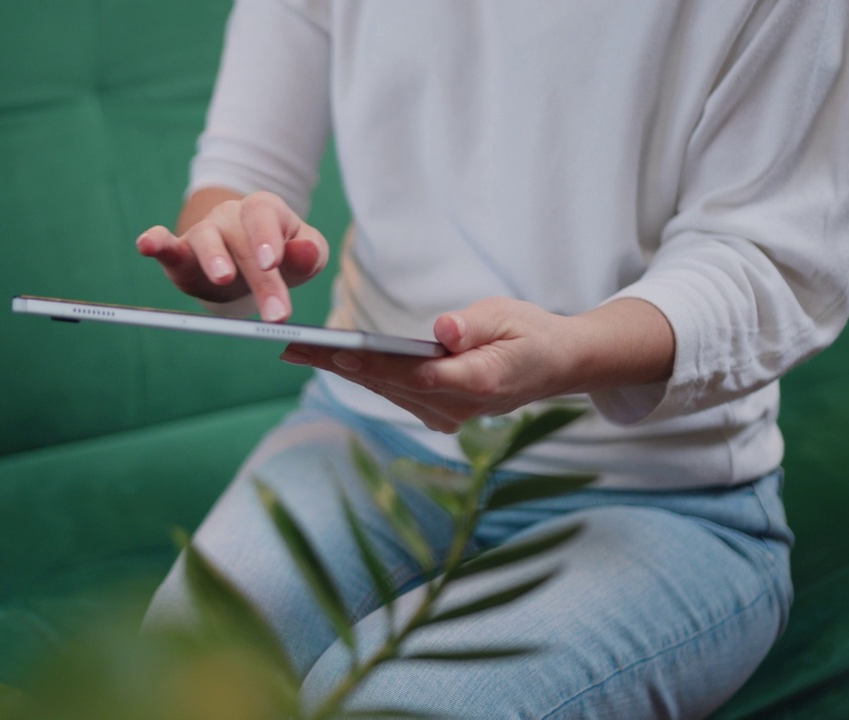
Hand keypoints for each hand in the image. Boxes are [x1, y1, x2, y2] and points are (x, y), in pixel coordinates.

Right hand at [136, 190, 328, 321]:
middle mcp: (231, 216)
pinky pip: (166, 244)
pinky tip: (146, 245)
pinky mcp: (180, 254)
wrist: (246, 270)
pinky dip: (155, 242)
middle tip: (275, 313)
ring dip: (214, 258)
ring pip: (205, 238)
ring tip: (224, 278)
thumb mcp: (303, 259)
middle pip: (242, 239)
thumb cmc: (280, 259)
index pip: (265, 216)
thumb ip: (309, 254)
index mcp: (263, 210)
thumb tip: (307, 250)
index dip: (268, 237)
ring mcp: (203, 233)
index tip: (275, 264)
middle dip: (260, 277)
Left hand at [280, 297, 674, 432]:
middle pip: (388, 384)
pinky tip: (331, 361)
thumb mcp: (509, 316)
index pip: (414, 373)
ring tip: (297, 351)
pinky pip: (394, 394)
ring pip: (384, 391)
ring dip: (341, 371)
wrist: (558, 366)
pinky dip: (362, 377)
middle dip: (337, 364)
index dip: (373, 361)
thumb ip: (474, 325)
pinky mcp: (439, 415)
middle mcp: (457, 408)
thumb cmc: (532, 332)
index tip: (335, 349)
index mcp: (478, 382)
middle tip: (289, 347)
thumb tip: (444, 330)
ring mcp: (448, 417)